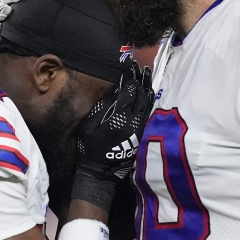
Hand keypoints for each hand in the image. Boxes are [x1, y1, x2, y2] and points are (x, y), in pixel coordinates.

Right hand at [76, 62, 152, 181]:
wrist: (100, 171)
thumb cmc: (90, 147)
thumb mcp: (89, 126)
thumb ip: (102, 108)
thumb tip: (114, 91)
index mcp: (118, 117)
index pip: (128, 92)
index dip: (129, 78)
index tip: (129, 68)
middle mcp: (132, 121)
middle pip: (141, 95)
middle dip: (140, 80)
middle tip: (139, 68)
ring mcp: (139, 128)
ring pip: (147, 103)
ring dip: (147, 88)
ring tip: (146, 76)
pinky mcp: (141, 133)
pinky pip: (148, 113)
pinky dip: (149, 101)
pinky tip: (148, 94)